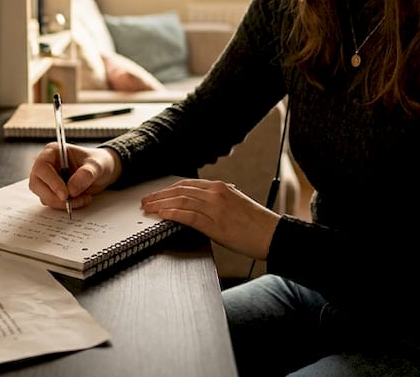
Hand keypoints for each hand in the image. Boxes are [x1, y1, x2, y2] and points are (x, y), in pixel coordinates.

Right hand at [28, 145, 121, 209]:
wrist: (103, 172)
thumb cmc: (99, 162)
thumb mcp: (97, 165)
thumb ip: (86, 174)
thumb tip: (71, 190)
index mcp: (52, 152)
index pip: (42, 168)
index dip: (51, 182)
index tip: (65, 195)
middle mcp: (47, 165)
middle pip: (37, 184)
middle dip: (54, 197)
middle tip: (70, 202)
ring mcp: (48, 180)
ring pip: (44, 196)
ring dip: (61, 203)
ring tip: (82, 199)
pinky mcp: (52, 192)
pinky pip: (52, 203)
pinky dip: (65, 206)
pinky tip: (81, 200)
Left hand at [140, 179, 278, 259]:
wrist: (274, 234)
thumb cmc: (257, 224)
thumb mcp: (235, 205)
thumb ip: (216, 202)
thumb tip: (199, 208)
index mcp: (220, 187)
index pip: (187, 185)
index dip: (168, 190)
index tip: (156, 195)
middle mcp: (216, 193)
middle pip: (180, 191)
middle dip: (159, 196)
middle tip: (145, 201)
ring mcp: (215, 207)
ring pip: (181, 201)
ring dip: (160, 205)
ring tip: (148, 209)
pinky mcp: (216, 223)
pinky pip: (188, 215)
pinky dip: (172, 214)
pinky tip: (161, 215)